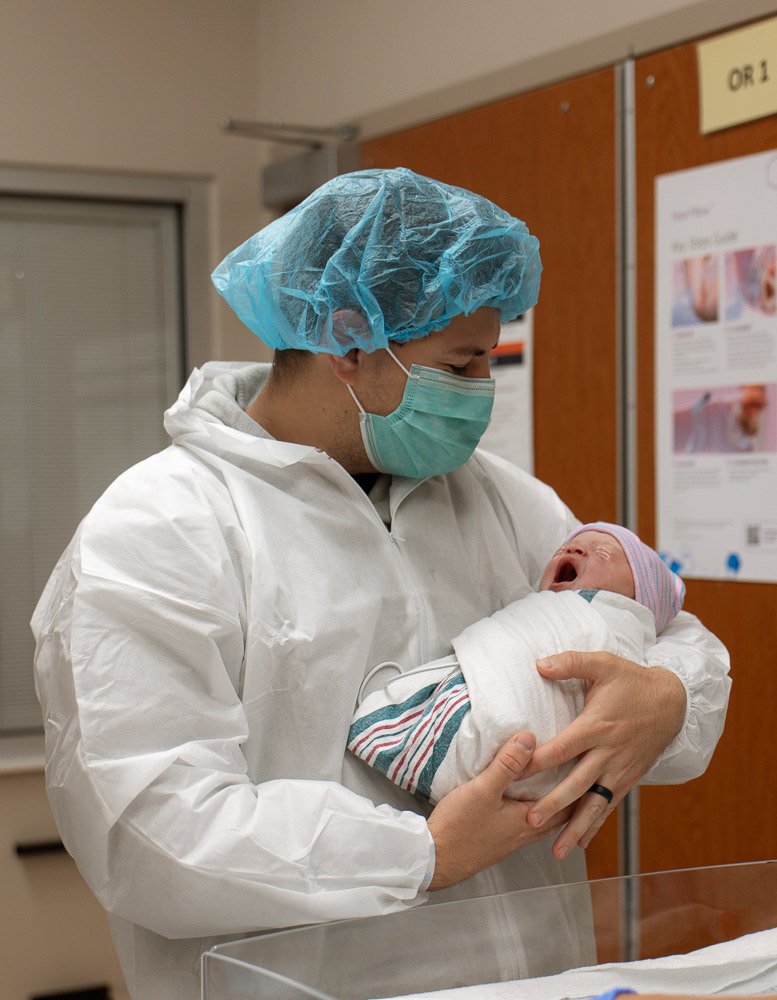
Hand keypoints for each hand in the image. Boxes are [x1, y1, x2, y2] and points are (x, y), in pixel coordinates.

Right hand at [427, 731, 570, 889]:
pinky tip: (522, 802)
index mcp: (529, 821)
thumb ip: (507, 764)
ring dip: (553, 805)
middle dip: (572, 797)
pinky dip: (534, 810)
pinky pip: (526, 824)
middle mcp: (525, 834)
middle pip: (559, 815)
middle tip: (581, 776)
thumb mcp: (483, 789)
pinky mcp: (498, 841)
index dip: (581, 787)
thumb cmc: (459, 828)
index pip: (568, 805)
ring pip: (543, 821)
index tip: (590, 768)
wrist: (434, 860)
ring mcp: (511, 840)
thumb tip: (529, 738)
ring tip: (557, 786)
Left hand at [523, 651, 685, 859]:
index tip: (514, 773)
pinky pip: (609, 805)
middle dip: (553, 804)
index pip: (562, 748)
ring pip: (595, 803)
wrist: (673, 702)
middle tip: (530, 820)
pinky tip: (581, 843)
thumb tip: (539, 664)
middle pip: (577, 783)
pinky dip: (595, 825)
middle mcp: (608, 752)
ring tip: (556, 850)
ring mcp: (620, 769)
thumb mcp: (604, 663)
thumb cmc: (633, 681)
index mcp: (597, 725)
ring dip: (575, 827)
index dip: (537, 761)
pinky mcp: (629, 779)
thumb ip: (571, 662)